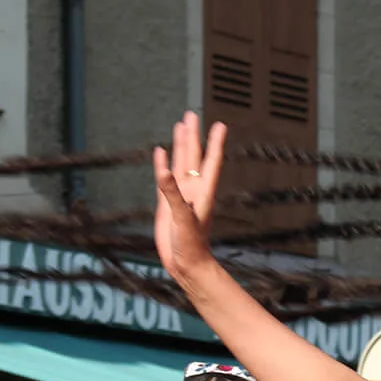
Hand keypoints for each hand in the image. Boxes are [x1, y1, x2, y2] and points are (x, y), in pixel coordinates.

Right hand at [153, 111, 227, 279]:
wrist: (185, 265)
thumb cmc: (191, 246)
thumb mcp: (182, 219)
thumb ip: (173, 195)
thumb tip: (165, 171)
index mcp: (203, 192)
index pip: (211, 161)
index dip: (214, 143)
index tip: (219, 124)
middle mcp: (193, 190)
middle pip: (194, 156)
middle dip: (193, 135)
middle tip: (192, 115)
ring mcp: (180, 195)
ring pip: (181, 163)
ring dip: (181, 145)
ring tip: (180, 126)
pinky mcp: (167, 203)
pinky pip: (165, 178)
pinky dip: (163, 164)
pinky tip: (161, 152)